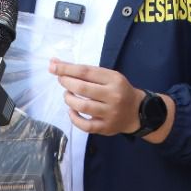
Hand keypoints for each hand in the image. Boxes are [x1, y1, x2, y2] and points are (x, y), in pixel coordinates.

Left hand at [50, 58, 172, 139]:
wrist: (137, 112)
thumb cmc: (118, 90)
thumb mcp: (109, 77)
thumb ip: (85, 72)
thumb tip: (55, 63)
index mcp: (114, 79)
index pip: (86, 71)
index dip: (67, 69)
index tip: (53, 66)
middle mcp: (113, 96)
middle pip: (82, 88)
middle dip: (66, 82)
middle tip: (61, 80)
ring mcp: (110, 113)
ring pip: (82, 106)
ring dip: (68, 99)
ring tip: (67, 95)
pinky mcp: (106, 128)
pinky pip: (85, 125)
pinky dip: (74, 118)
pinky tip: (71, 111)